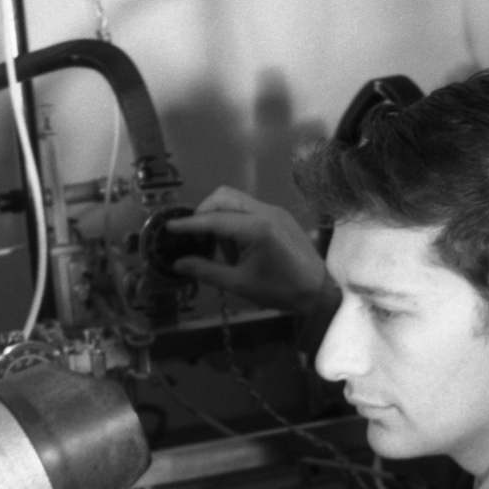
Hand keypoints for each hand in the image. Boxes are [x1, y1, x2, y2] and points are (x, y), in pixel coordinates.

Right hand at [166, 186, 328, 314]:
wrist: (319, 291)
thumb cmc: (280, 291)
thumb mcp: (239, 284)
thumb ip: (206, 270)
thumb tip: (178, 263)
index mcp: (257, 228)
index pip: (214, 219)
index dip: (189, 224)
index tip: (169, 227)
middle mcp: (266, 211)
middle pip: (223, 197)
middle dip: (204, 213)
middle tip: (197, 239)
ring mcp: (274, 210)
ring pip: (235, 200)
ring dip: (219, 217)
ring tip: (220, 248)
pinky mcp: (279, 215)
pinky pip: (248, 208)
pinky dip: (234, 220)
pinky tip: (236, 245)